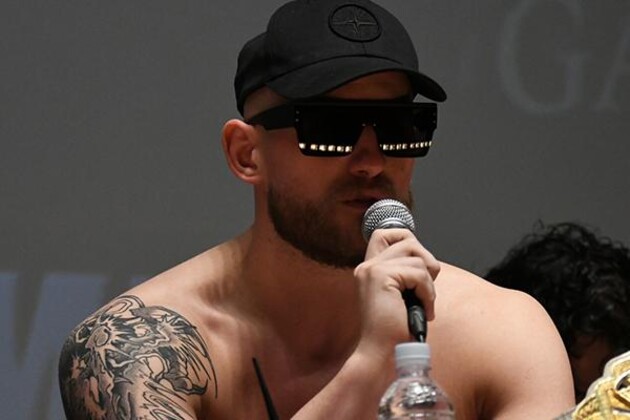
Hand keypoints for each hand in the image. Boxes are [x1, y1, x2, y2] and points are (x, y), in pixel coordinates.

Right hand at [353, 228, 439, 357]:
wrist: (383, 354)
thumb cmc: (395, 331)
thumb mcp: (401, 295)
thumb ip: (405, 273)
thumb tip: (428, 259)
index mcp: (369, 269)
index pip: (385, 233)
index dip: (406, 239)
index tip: (418, 268)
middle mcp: (366, 265)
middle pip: (408, 239)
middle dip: (426, 261)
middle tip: (424, 288)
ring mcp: (372, 269)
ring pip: (418, 257)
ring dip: (429, 283)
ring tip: (423, 304)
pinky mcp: (380, 277)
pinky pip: (419, 273)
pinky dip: (428, 293)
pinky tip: (423, 310)